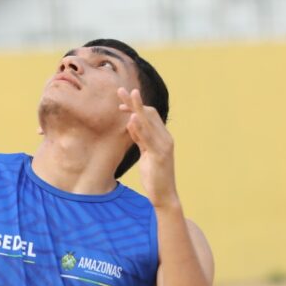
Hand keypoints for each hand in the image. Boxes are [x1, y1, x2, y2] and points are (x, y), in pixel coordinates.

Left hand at [117, 87, 178, 208]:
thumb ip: (140, 139)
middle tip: (120, 89)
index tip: (120, 104)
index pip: (150, 115)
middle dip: (134, 101)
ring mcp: (164, 146)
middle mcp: (166, 138)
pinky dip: (140, 128)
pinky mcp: (160, 155)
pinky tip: (131, 119)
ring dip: (137, 108)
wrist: (164, 196)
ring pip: (150, 122)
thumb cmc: (155, 176)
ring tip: (127, 96)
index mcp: (163, 137)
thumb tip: (131, 123)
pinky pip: (149, 139)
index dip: (135, 107)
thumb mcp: (146, 154)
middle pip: (149, 113)